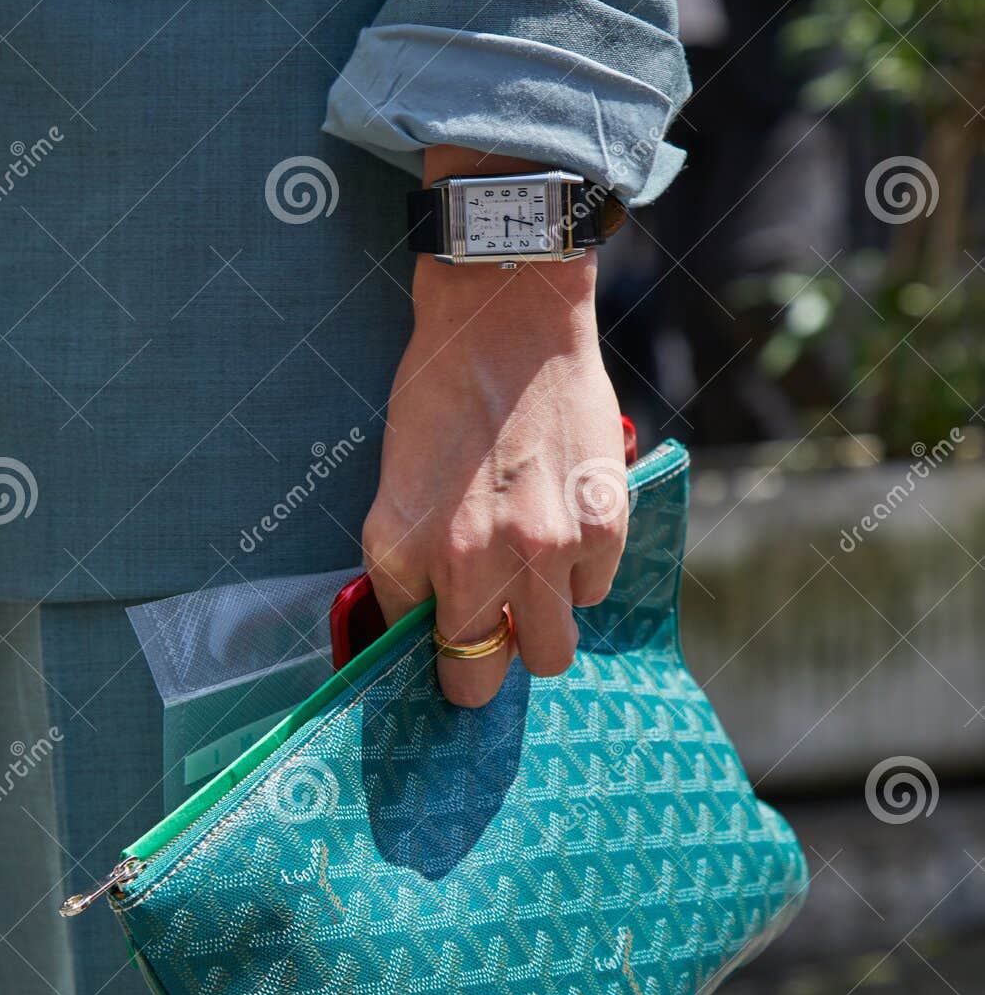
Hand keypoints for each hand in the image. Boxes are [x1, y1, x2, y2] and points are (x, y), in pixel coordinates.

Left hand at [363, 153, 627, 708]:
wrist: (505, 316)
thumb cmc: (443, 396)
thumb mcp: (394, 488)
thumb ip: (410, 568)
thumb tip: (433, 632)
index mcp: (405, 555)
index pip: (423, 657)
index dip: (439, 658)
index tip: (449, 654)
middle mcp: (469, 564)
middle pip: (487, 678)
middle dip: (489, 662)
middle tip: (496, 626)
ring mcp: (541, 551)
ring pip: (554, 650)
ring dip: (544, 621)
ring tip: (534, 568)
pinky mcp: (600, 527)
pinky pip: (596, 590)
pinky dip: (584, 567)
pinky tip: (566, 513)